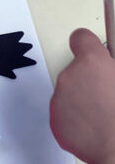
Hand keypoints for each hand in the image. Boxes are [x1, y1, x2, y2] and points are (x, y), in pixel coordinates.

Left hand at [50, 28, 114, 163]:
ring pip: (68, 92)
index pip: (80, 37)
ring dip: (81, 99)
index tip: (91, 49)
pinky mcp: (55, 119)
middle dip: (88, 78)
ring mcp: (59, 99)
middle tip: (107, 94)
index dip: (87, 44)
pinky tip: (92, 126)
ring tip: (101, 114)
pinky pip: (64, 112)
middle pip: (75, 69)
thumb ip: (112, 68)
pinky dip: (75, 117)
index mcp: (91, 61)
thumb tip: (109, 67)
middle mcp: (70, 76)